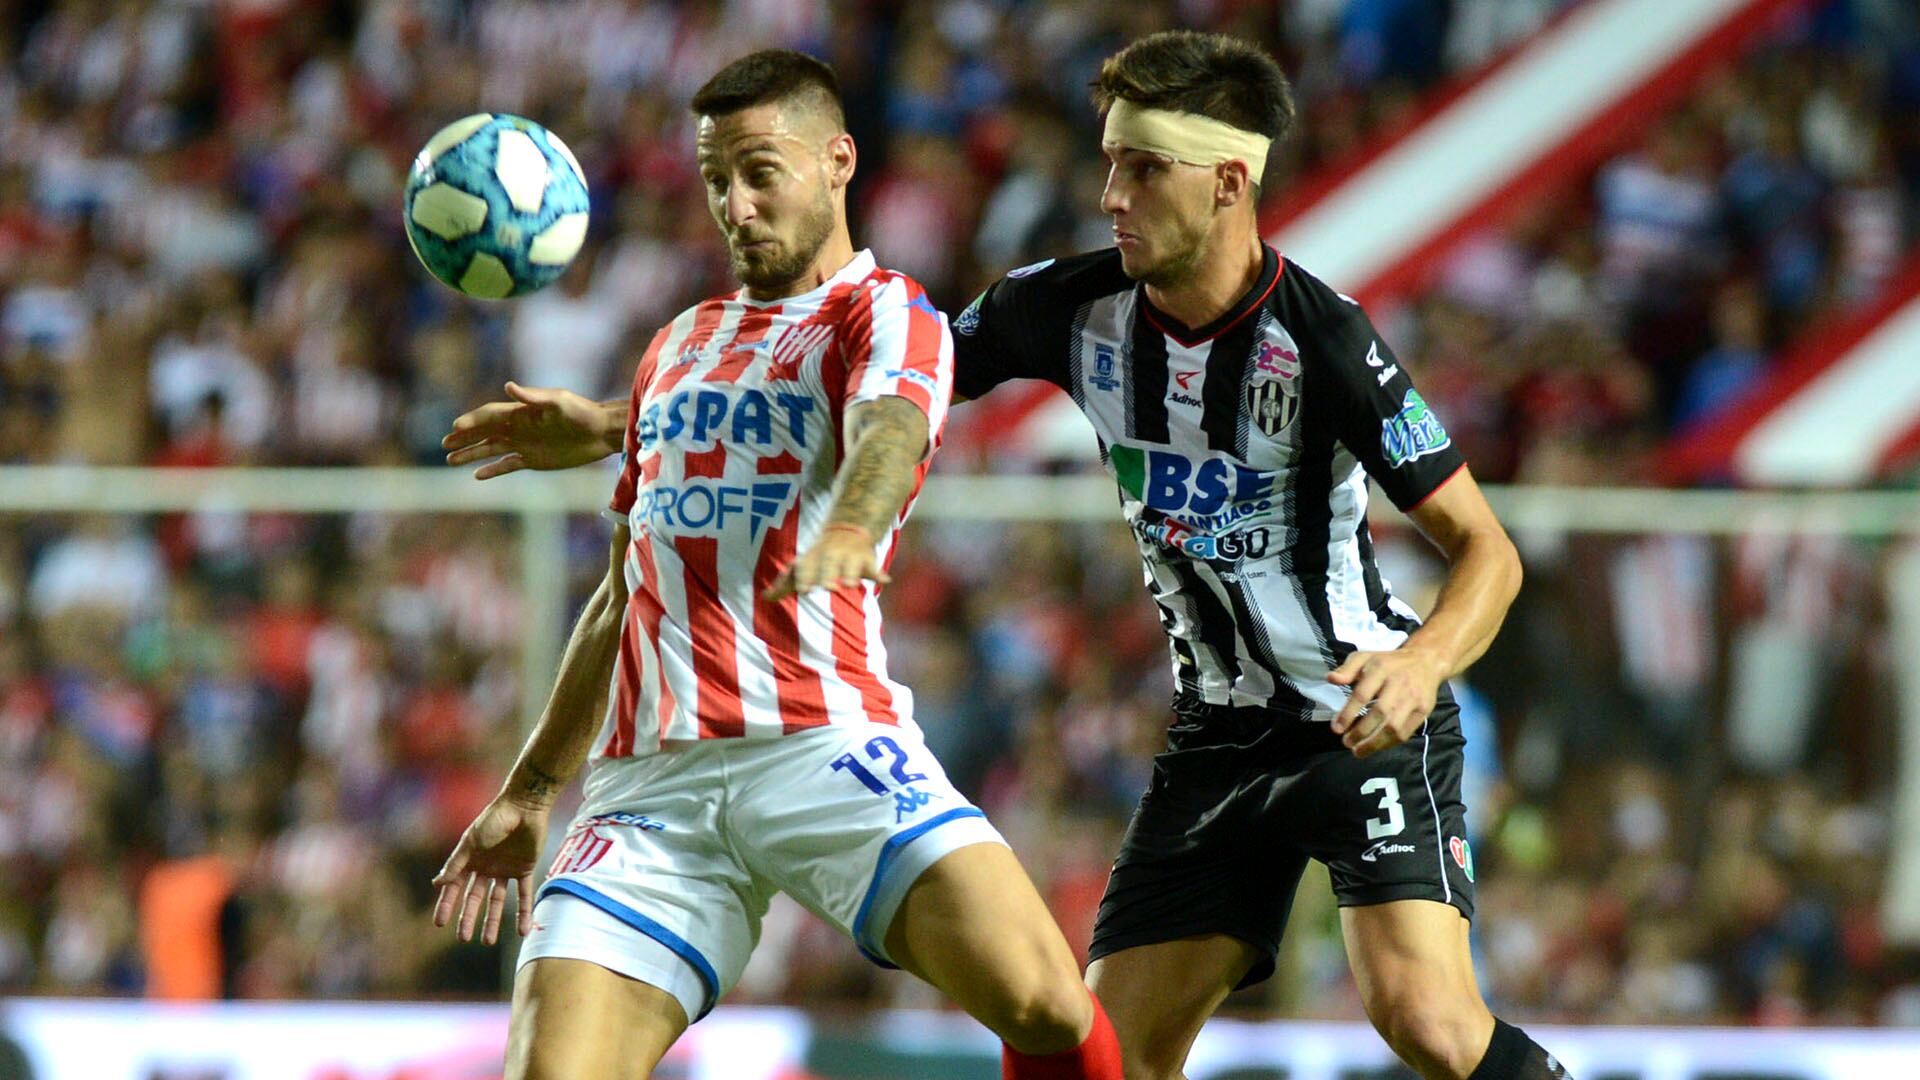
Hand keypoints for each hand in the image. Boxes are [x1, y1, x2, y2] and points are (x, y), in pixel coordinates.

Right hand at [431, 795, 548, 944]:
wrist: (525, 806)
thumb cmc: (495, 819)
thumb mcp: (472, 842)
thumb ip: (457, 863)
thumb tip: (436, 883)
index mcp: (470, 859)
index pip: (455, 887)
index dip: (447, 904)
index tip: (439, 923)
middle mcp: (486, 867)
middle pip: (475, 898)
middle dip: (469, 917)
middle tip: (465, 938)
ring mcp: (505, 869)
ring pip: (497, 900)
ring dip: (493, 920)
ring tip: (488, 941)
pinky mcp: (525, 869)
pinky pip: (524, 895)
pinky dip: (523, 912)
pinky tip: (523, 930)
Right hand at [443, 382, 616, 479]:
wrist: (600, 432)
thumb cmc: (582, 413)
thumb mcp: (559, 402)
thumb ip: (533, 397)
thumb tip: (508, 387)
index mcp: (522, 413)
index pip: (490, 416)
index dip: (472, 420)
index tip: (455, 427)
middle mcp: (519, 428)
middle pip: (485, 432)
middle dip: (464, 437)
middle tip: (444, 443)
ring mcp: (524, 444)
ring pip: (491, 449)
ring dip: (472, 453)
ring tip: (450, 460)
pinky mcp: (533, 460)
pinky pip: (507, 465)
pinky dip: (493, 470)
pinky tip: (477, 475)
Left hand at [764, 524, 887, 599]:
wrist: (847, 530)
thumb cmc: (820, 556)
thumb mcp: (802, 566)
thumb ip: (784, 584)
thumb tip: (765, 597)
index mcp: (813, 558)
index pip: (807, 568)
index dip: (805, 578)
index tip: (804, 590)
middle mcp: (831, 556)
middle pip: (830, 565)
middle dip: (829, 575)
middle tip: (829, 587)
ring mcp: (850, 557)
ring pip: (852, 566)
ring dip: (852, 574)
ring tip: (851, 584)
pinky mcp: (867, 561)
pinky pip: (875, 568)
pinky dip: (880, 574)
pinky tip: (885, 580)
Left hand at [1327, 647, 1445, 758]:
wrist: (1425, 661)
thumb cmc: (1388, 662)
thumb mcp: (1365, 657)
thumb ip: (1347, 669)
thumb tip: (1331, 678)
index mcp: (1381, 669)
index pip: (1362, 694)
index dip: (1348, 714)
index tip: (1336, 729)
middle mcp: (1398, 683)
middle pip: (1379, 713)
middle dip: (1361, 732)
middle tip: (1346, 742)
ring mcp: (1413, 698)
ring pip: (1394, 726)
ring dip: (1374, 743)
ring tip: (1359, 751)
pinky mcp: (1424, 710)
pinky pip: (1405, 732)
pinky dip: (1389, 743)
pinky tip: (1376, 746)